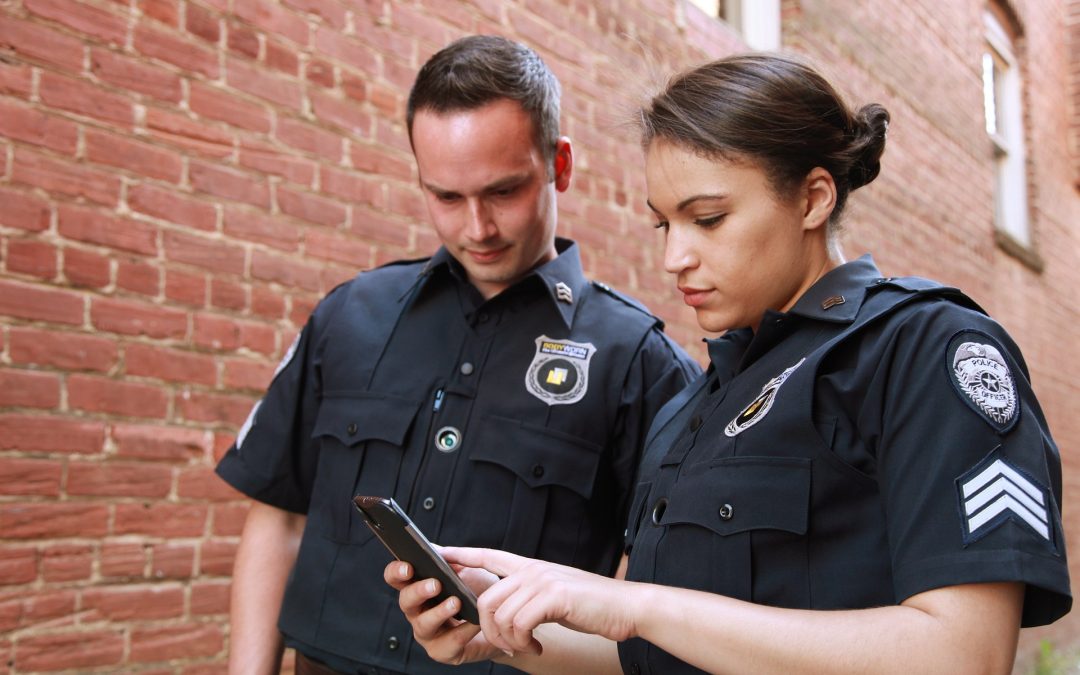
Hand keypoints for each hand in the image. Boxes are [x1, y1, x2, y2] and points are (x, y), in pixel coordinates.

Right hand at [383, 558, 500, 664]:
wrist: (501, 618)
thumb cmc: (480, 591)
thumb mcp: (469, 569)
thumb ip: (450, 559)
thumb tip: (435, 549)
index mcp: (418, 586)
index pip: (396, 577)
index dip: (396, 572)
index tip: (408, 567)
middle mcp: (418, 610)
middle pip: (405, 601)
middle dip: (418, 591)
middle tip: (435, 584)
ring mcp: (428, 633)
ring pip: (423, 624)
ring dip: (439, 612)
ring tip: (456, 602)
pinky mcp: (443, 651)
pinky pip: (448, 643)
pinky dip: (462, 631)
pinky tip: (474, 622)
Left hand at [441, 547, 637, 656]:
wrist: (627, 607)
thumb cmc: (592, 606)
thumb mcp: (554, 595)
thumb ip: (529, 596)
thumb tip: (504, 611)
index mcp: (531, 567)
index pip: (488, 555)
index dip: (462, 555)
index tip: (439, 553)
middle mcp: (533, 570)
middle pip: (486, 597)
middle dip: (488, 630)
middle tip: (508, 646)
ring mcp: (543, 581)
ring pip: (499, 613)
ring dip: (508, 640)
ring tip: (526, 647)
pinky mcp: (554, 597)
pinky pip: (519, 624)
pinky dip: (524, 642)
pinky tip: (538, 647)